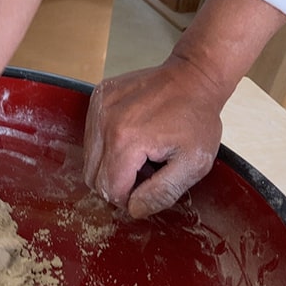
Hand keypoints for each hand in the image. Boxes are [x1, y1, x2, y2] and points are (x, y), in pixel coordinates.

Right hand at [82, 57, 225, 217]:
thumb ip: (162, 193)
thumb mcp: (193, 164)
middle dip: (116, 183)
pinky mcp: (97, 98)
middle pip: (93, 176)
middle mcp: (104, 123)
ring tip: (139, 153)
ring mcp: (98, 107)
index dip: (127, 198)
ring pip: (89, 158)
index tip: (148, 186)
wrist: (193, 77)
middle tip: (144, 172)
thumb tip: (133, 209)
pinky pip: (90, 136)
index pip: (109, 189)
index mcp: (126, 141)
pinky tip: (131, 136)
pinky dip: (106, 145)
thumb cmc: (197, 119)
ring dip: (111, 165)